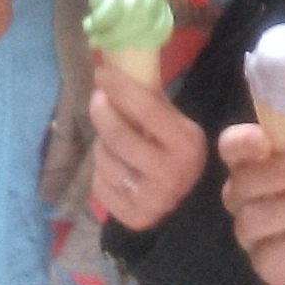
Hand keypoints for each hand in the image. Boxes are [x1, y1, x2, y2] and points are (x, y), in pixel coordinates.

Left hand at [88, 63, 206, 229]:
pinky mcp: (133, 217)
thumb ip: (151, 102)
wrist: (186, 201)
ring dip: (102, 144)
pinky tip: (115, 168)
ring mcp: (152, 200)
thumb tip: (115, 66)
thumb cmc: (174, 150)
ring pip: (104, 159)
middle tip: (98, 100)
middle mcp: (171, 174)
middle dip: (101, 111)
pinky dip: (101, 171)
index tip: (101, 74)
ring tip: (112, 141)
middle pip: (117, 136)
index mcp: (186, 144)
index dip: (120, 88)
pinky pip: (98, 185)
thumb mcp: (176, 124)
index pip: (147, 109)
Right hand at [219, 123, 284, 284]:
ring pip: (251, 219)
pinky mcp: (262, 262)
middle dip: (274, 174)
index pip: (232, 147)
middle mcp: (242, 195)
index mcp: (252, 163)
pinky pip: (267, 255)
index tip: (264, 141)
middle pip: (240, 182)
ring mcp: (249, 231)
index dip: (242, 142)